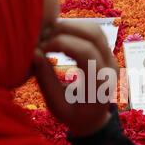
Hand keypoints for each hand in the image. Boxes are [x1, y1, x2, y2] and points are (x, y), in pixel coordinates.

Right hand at [34, 21, 118, 136]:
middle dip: (65, 29)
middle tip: (41, 36)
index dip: (61, 43)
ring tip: (48, 34)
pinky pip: (93, 32)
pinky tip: (57, 35)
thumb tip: (33, 53)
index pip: (86, 52)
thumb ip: (46, 81)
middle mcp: (110, 67)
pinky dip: (74, 28)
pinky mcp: (106, 52)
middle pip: (93, 34)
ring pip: (94, 29)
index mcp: (100, 84)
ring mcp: (111, 58)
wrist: (93, 119)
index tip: (40, 47)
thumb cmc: (73, 116)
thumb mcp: (56, 106)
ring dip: (69, 26)